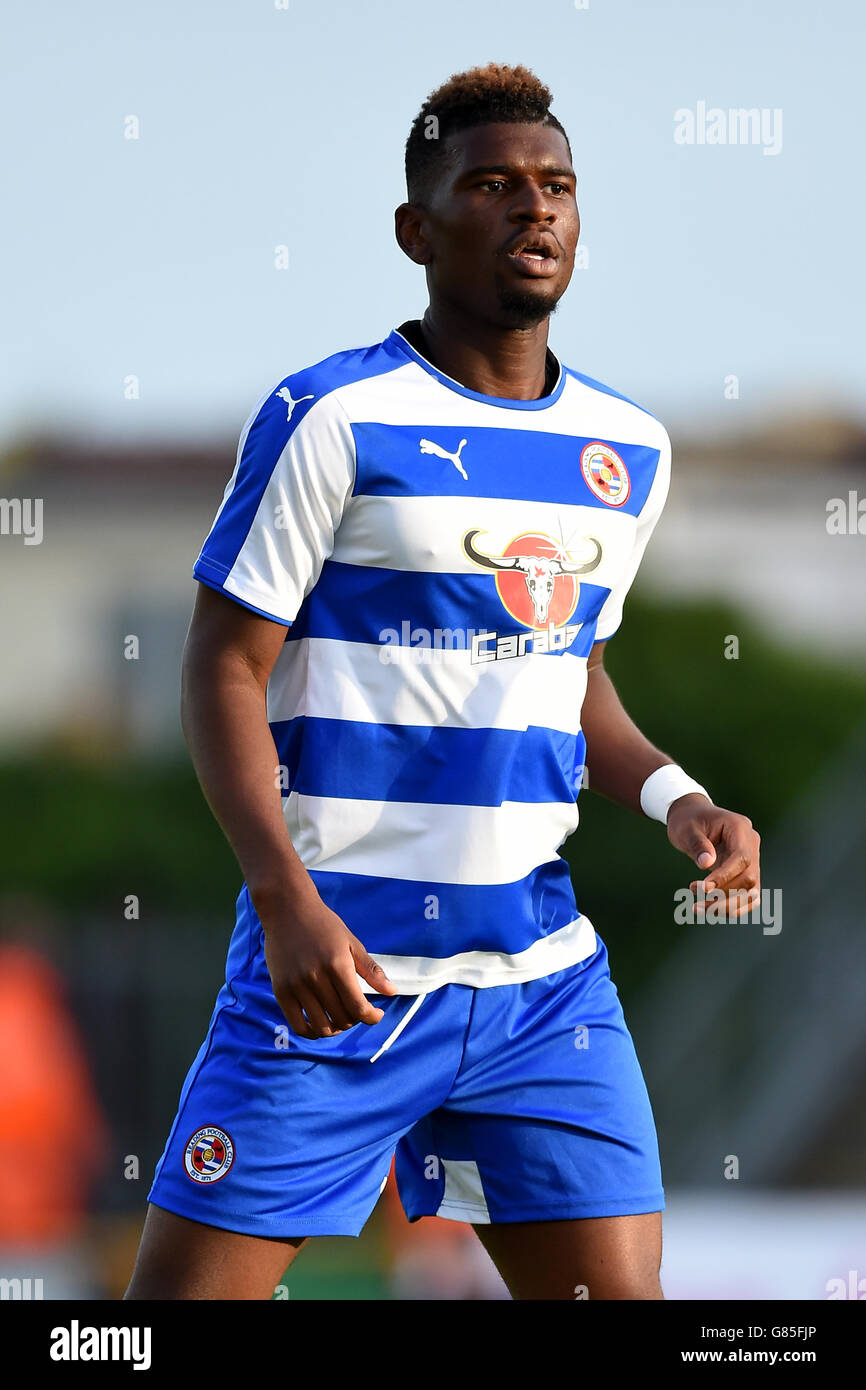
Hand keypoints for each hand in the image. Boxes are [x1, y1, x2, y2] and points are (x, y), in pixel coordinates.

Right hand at [254, 885, 397, 1038]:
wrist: (287, 910)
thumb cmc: (323, 925)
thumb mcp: (351, 943)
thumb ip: (371, 970)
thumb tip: (392, 992)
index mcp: (337, 965)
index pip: (358, 1007)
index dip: (371, 1017)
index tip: (376, 1014)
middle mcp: (315, 977)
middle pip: (341, 1018)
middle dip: (355, 1019)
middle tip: (357, 1010)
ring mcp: (296, 986)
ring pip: (321, 1026)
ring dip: (336, 1028)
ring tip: (341, 1018)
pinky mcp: (281, 990)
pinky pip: (298, 1025)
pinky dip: (312, 1032)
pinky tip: (321, 1025)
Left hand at [666, 794, 760, 918]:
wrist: (692, 816)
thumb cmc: (687, 820)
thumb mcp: (686, 828)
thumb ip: (697, 844)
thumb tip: (707, 864)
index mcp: (740, 828)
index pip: (742, 857)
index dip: (725, 876)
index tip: (703, 888)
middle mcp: (751, 844)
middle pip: (748, 877)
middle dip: (723, 894)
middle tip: (694, 900)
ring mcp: (752, 859)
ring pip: (751, 892)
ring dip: (727, 906)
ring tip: (698, 909)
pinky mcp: (745, 872)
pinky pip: (747, 895)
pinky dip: (732, 907)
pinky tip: (710, 910)